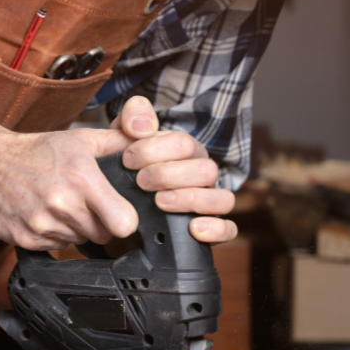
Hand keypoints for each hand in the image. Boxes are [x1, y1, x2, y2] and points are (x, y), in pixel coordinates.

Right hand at [0, 98, 138, 249]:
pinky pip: (55, 247)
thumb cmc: (36, 151)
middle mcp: (63, 205)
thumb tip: (148, 142)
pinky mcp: (27, 239)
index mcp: (82, 179)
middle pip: (103, 236)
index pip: (124, 223)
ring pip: (79, 242)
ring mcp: (43, 225)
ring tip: (61, 206)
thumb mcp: (81, 139)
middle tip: (85, 205)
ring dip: (76, 229)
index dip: (125, 221)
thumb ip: (118, 143)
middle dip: (100, 223)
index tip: (119, 214)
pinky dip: (55, 235)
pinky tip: (46, 214)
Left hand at [110, 97, 236, 243]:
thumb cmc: (129, 172)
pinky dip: (215, 230)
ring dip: (191, 200)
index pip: (185, 143)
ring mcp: (210, 203)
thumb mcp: (122, 140)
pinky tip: (192, 229)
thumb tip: (142, 126)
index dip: (155, 149)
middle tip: (141, 182)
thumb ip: (131, 119)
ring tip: (161, 202)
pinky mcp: (212, 229)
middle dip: (169, 174)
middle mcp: (203, 176)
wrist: (121, 210)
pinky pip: (229, 230)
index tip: (128, 159)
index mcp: (188, 153)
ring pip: (223, 199)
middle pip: (206, 170)